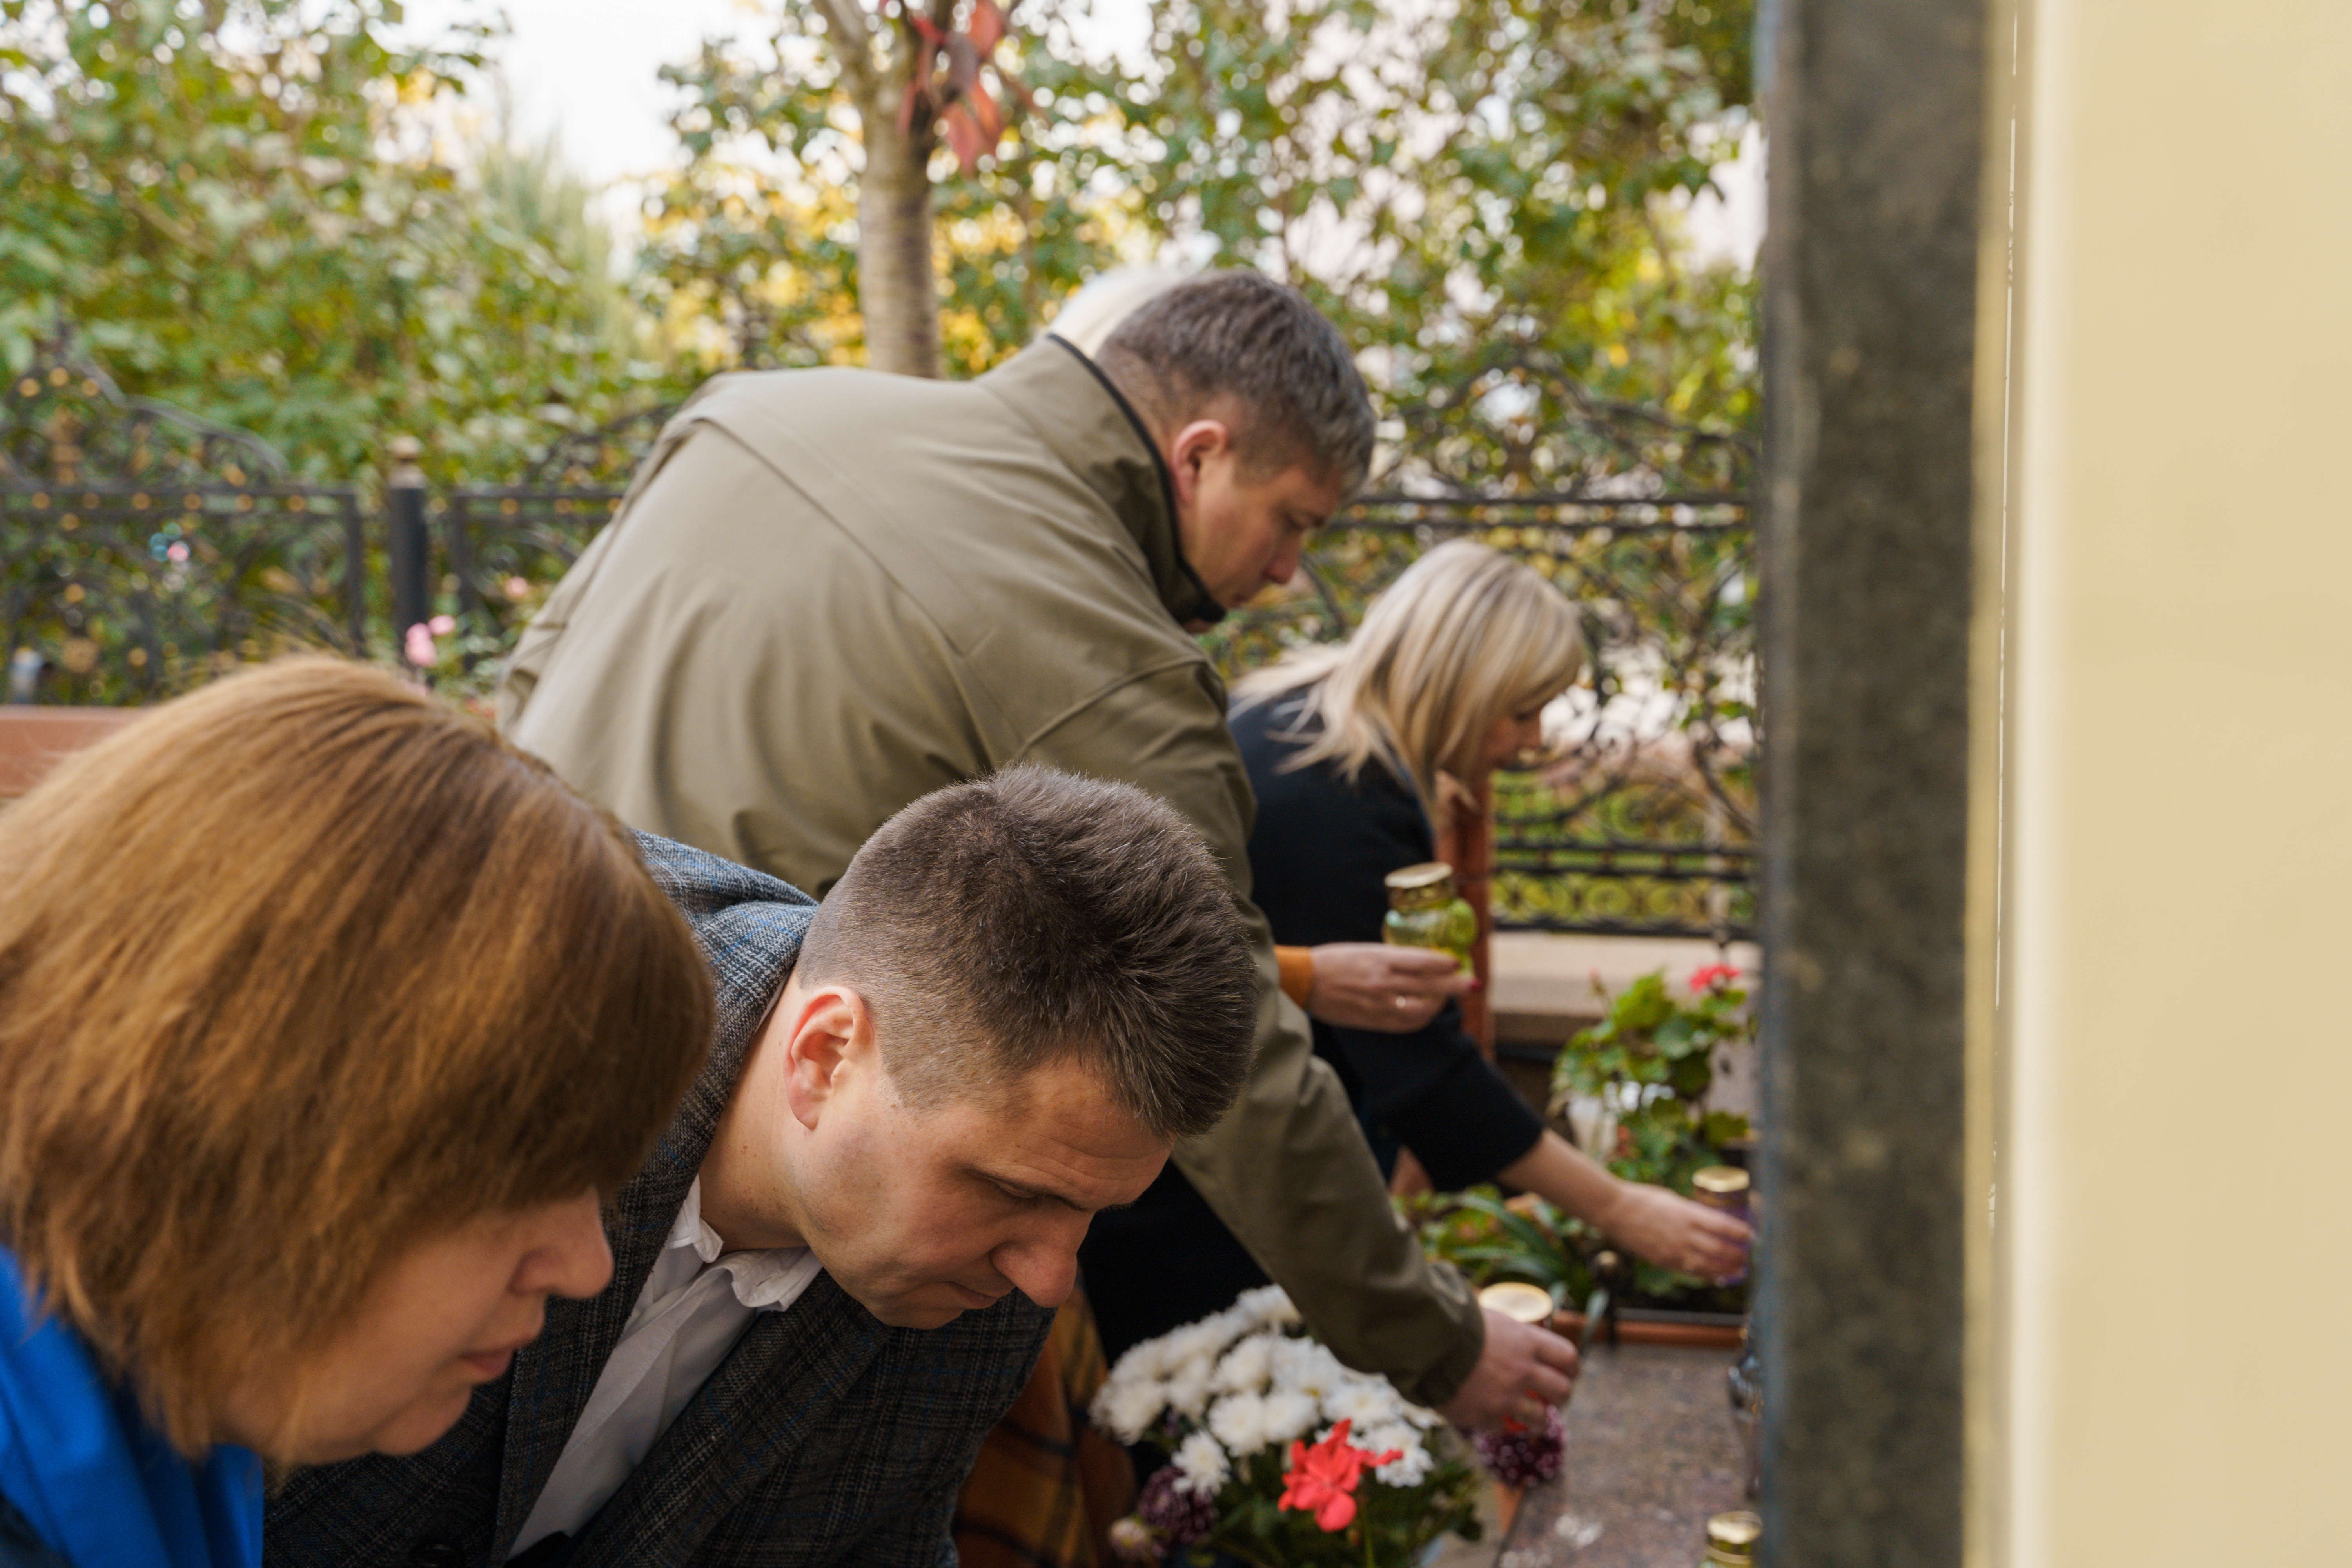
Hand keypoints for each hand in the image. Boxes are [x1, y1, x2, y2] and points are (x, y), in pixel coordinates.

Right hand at [1305, 943, 1473, 1032]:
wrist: (1306, 982)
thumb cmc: (1335, 960)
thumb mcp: (1366, 949)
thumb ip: (1393, 957)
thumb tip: (1423, 961)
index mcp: (1380, 959)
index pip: (1421, 961)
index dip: (1444, 963)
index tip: (1458, 962)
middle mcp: (1383, 982)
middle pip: (1428, 986)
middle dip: (1455, 985)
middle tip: (1473, 984)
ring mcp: (1379, 1004)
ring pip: (1421, 1009)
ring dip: (1438, 1004)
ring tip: (1445, 998)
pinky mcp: (1373, 1021)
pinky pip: (1405, 1024)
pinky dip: (1420, 1019)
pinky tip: (1426, 1013)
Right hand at [1434, 1308, 1578, 1431]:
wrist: (1426, 1343)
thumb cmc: (1453, 1322)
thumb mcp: (1489, 1317)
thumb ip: (1505, 1331)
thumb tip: (1507, 1328)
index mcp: (1526, 1342)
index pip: (1567, 1356)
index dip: (1572, 1368)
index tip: (1569, 1373)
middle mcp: (1523, 1371)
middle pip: (1562, 1391)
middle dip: (1562, 1397)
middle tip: (1554, 1399)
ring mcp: (1506, 1396)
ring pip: (1540, 1418)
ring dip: (1539, 1420)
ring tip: (1534, 1421)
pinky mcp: (1486, 1415)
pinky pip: (1502, 1427)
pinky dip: (1498, 1423)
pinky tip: (1490, 1417)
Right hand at [1595, 1182, 1751, 1281]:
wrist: (1614, 1210)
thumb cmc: (1643, 1199)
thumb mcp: (1672, 1199)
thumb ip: (1691, 1213)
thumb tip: (1709, 1222)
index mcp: (1687, 1213)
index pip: (1723, 1225)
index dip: (1740, 1233)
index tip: (1751, 1235)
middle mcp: (1683, 1233)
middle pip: (1720, 1249)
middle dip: (1738, 1255)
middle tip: (1747, 1256)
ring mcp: (1673, 1249)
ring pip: (1708, 1265)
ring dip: (1726, 1270)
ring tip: (1738, 1270)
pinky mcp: (1663, 1260)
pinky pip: (1690, 1271)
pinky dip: (1706, 1275)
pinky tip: (1715, 1277)